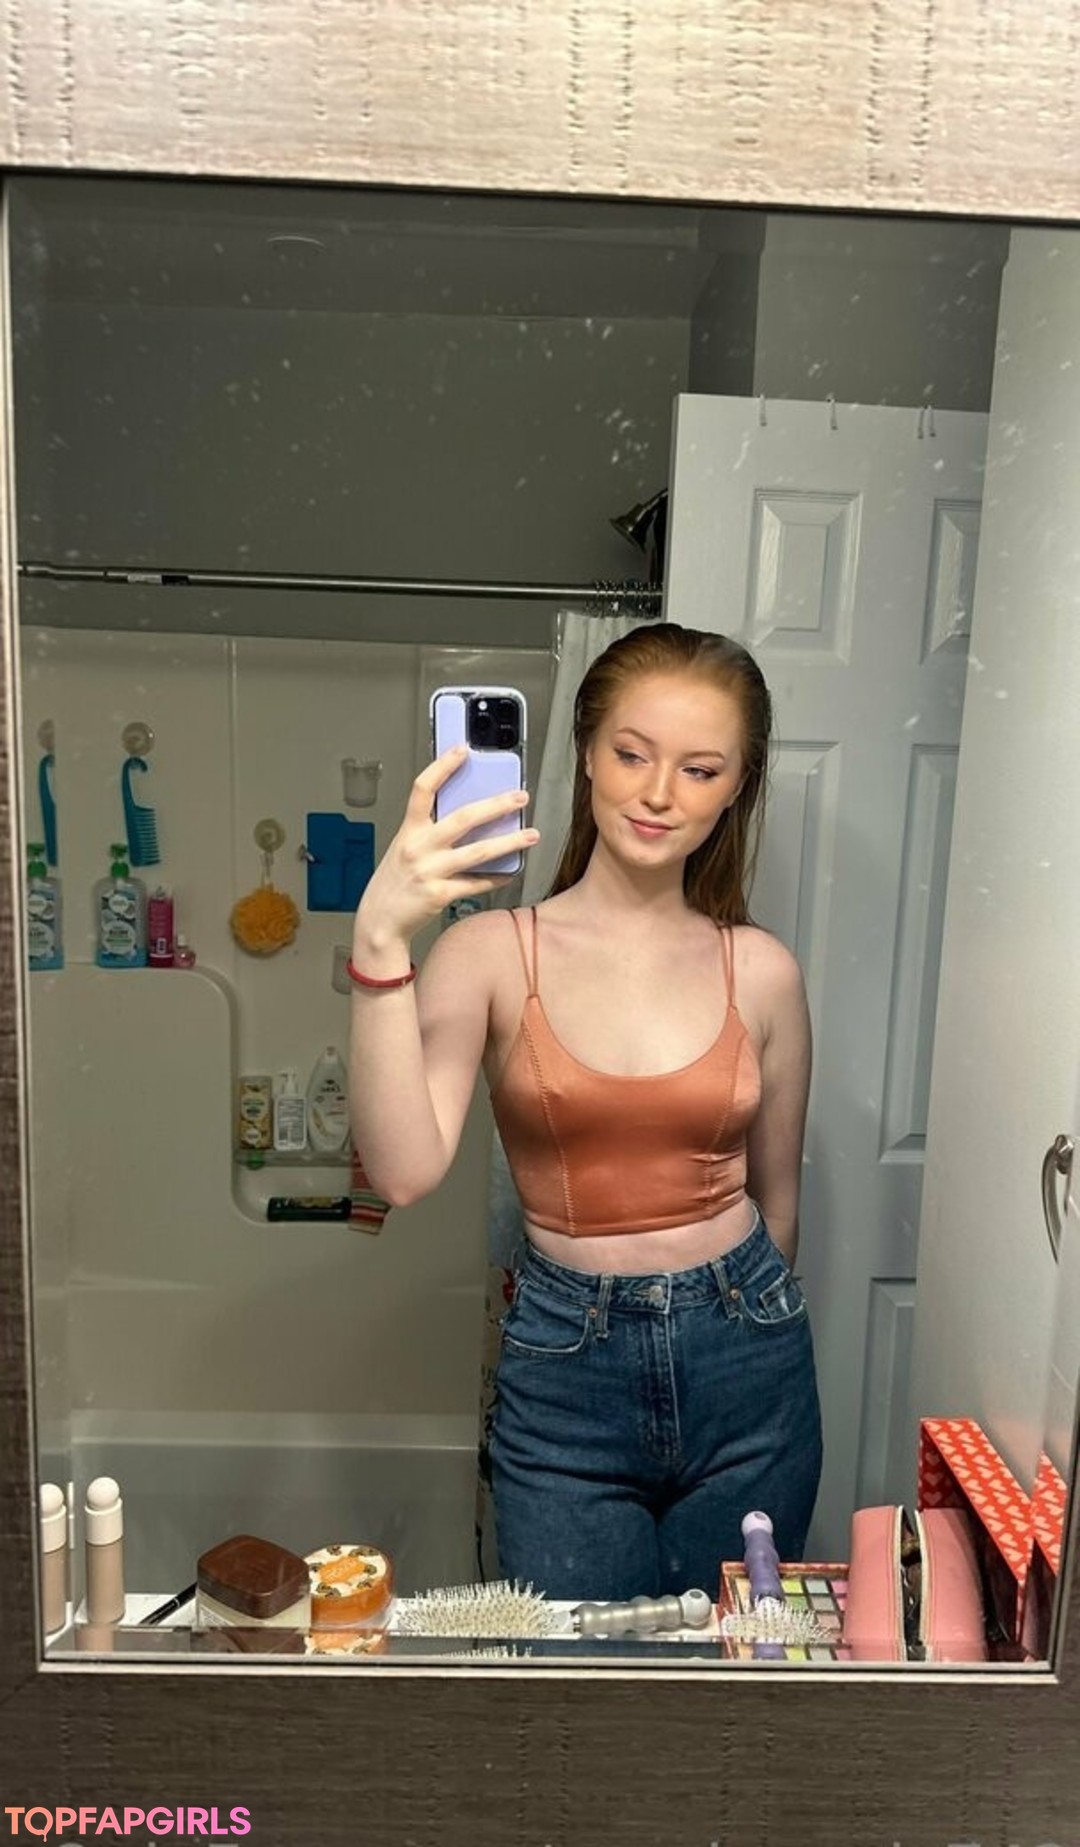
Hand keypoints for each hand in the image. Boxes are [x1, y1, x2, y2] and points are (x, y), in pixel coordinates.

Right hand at [353, 746, 538, 956]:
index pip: (423, 789)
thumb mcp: (405, 847)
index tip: (463, 751)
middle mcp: (419, 847)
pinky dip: (497, 877)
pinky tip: (512, 872)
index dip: (442, 767)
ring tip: (531, 835)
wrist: (379, 920)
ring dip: (509, 842)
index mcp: (409, 831)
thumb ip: (429, 831)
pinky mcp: (440, 894)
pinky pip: (477, 883)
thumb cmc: (395, 881)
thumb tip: (469, 815)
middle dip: (496, 805)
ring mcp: (430, 871)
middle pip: (463, 818)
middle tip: (520, 796)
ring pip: (478, 852)